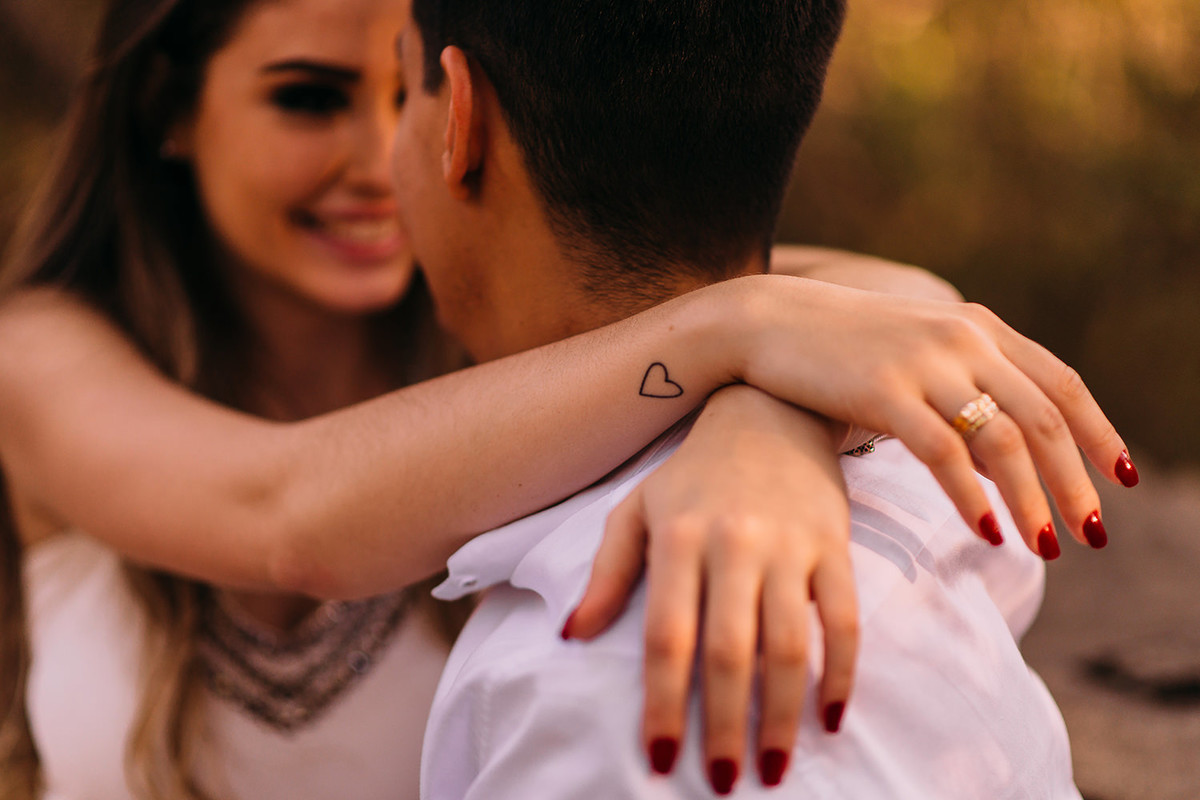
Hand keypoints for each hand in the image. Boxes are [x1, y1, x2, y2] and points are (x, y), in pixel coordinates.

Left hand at [565, 386, 855, 791]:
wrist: (769, 410)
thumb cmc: (692, 473)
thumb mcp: (637, 510)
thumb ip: (608, 573)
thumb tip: (570, 637)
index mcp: (679, 535)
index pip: (667, 636)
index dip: (661, 702)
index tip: (659, 759)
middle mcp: (734, 540)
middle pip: (728, 651)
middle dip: (722, 725)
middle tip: (719, 780)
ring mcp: (790, 544)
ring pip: (789, 645)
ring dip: (782, 715)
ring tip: (773, 767)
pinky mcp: (835, 546)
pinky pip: (844, 620)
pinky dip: (841, 673)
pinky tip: (830, 717)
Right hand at [720, 273, 1133, 558]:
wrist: (766, 319)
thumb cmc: (839, 348)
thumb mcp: (915, 353)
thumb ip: (965, 388)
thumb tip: (1006, 458)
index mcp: (976, 326)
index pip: (1061, 382)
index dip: (1100, 432)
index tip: (1123, 479)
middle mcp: (961, 338)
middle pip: (1044, 417)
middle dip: (1076, 482)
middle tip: (1092, 535)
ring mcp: (923, 363)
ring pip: (1003, 440)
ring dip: (1033, 500)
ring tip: (1046, 548)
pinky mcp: (882, 390)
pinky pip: (944, 453)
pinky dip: (972, 498)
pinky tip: (987, 531)